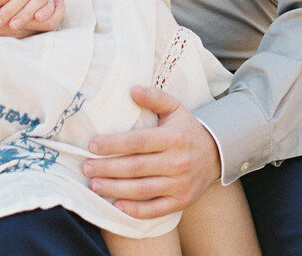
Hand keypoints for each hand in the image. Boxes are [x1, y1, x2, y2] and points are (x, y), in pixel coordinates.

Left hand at [83, 86, 220, 218]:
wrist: (215, 154)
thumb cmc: (186, 128)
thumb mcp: (175, 107)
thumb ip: (154, 97)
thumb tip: (132, 90)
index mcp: (173, 137)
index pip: (138, 142)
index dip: (114, 144)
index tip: (92, 145)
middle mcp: (178, 162)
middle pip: (136, 167)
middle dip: (108, 168)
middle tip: (86, 167)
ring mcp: (180, 184)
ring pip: (142, 189)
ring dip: (115, 189)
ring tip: (94, 185)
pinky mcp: (181, 201)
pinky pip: (156, 209)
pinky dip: (136, 210)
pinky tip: (117, 205)